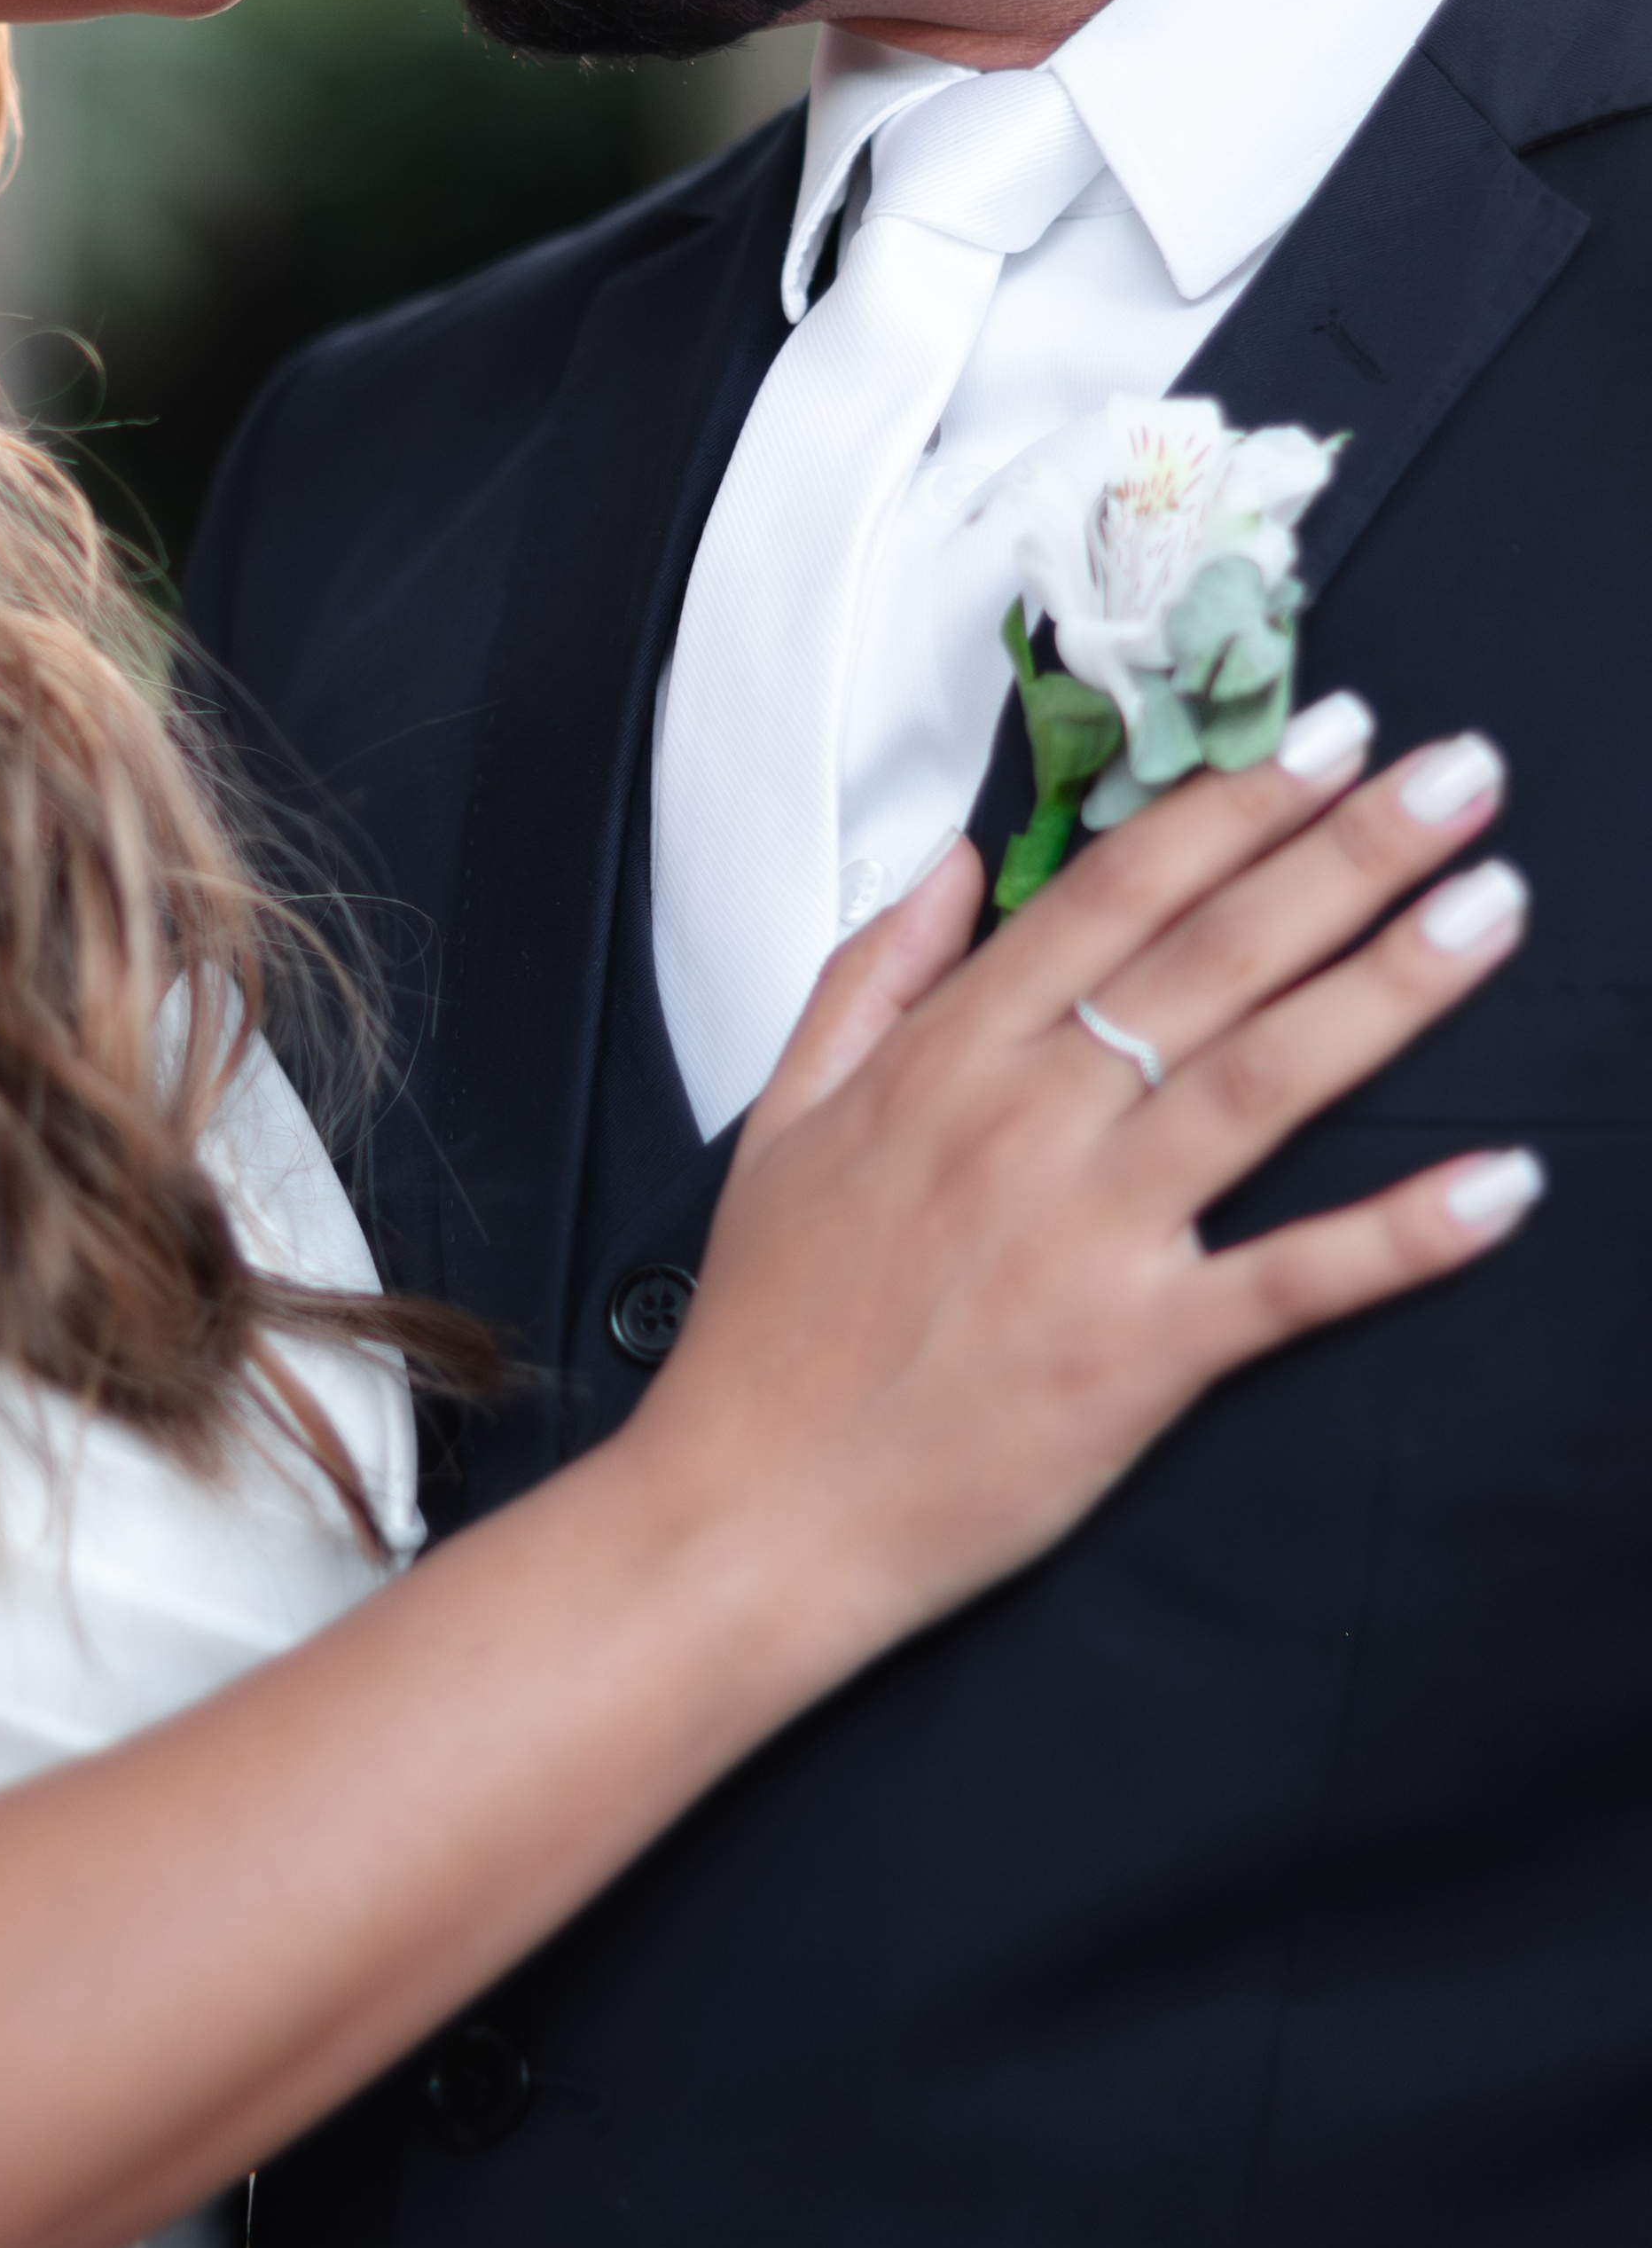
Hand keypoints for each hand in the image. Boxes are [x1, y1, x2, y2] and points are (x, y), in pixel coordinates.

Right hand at [631, 694, 1531, 1691]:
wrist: (747, 1512)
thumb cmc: (771, 1324)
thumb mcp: (781, 1114)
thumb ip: (871, 972)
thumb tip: (947, 855)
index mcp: (946, 1057)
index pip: (1115, 892)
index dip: (1231, 806)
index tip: (1328, 735)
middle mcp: (1026, 1123)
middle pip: (1213, 956)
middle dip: (1347, 851)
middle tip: (1461, 774)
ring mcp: (1087, 1237)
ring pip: (1262, 1081)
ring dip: (1388, 987)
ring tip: (1492, 907)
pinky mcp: (1137, 1358)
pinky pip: (1291, 1282)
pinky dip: (1400, 1234)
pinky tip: (1500, 1183)